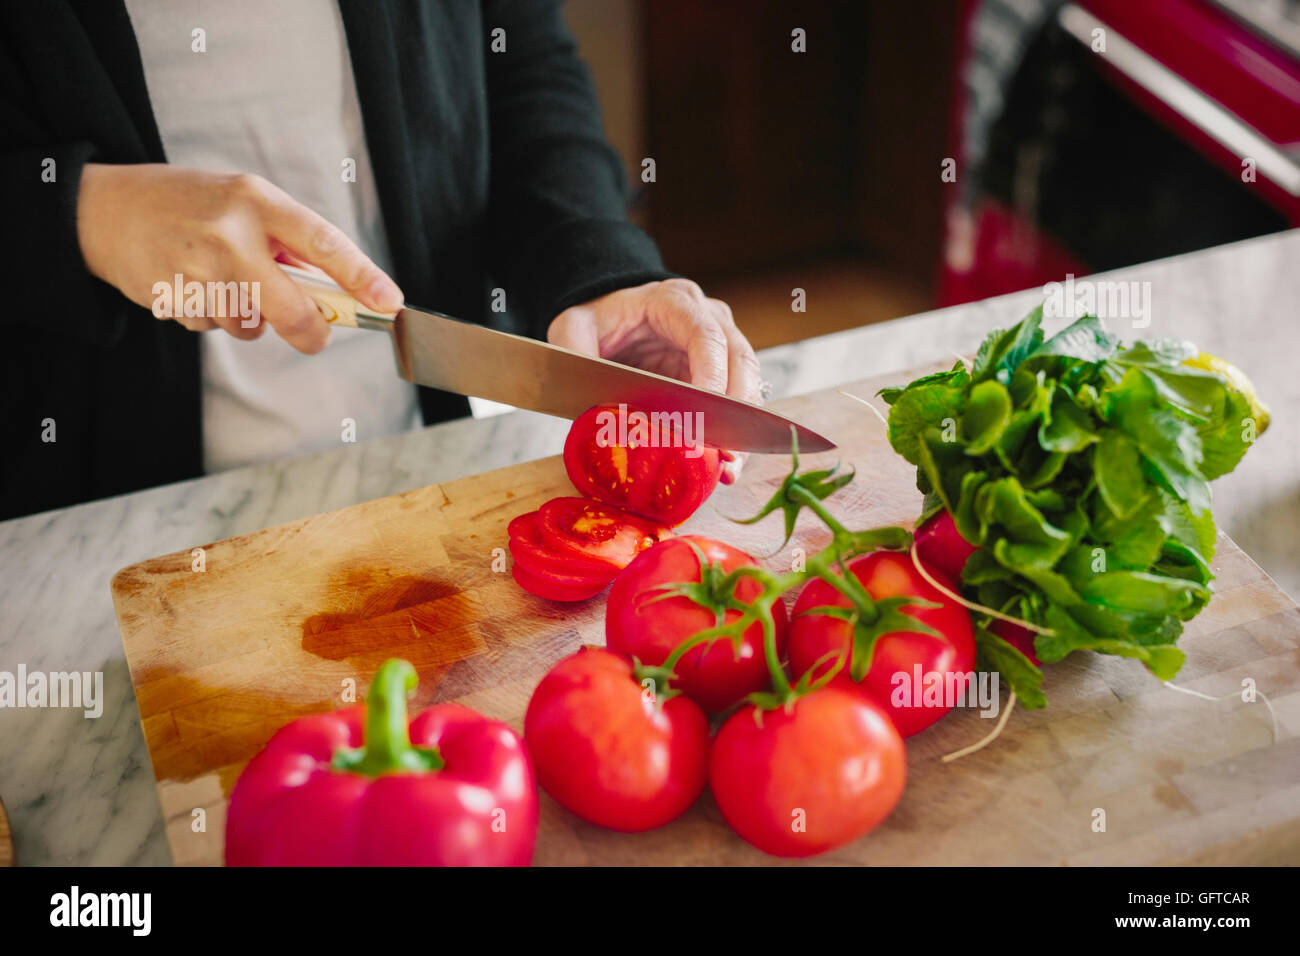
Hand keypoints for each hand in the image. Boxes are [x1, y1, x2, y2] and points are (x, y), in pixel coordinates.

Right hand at [75, 164, 402, 353]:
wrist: (105, 209)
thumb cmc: (191, 205)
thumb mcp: (244, 202)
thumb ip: (288, 242)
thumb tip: (339, 291)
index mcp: (256, 199)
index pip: (323, 241)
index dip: (361, 276)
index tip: (388, 301)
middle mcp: (229, 233)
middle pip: (291, 307)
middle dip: (311, 331)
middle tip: (316, 335)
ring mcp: (197, 268)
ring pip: (249, 325)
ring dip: (248, 318)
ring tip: (223, 282)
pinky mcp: (172, 297)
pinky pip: (212, 328)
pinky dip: (211, 317)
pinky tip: (192, 286)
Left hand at [547, 279, 761, 482]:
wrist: (609, 320)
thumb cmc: (597, 321)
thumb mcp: (573, 326)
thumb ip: (574, 349)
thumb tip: (587, 388)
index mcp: (673, 301)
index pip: (706, 335)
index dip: (711, 375)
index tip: (704, 415)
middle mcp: (708, 318)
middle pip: (739, 360)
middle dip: (735, 410)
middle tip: (725, 452)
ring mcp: (720, 346)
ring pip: (747, 384)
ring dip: (740, 429)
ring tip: (728, 467)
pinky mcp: (720, 375)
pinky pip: (735, 404)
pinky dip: (732, 436)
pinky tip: (724, 465)